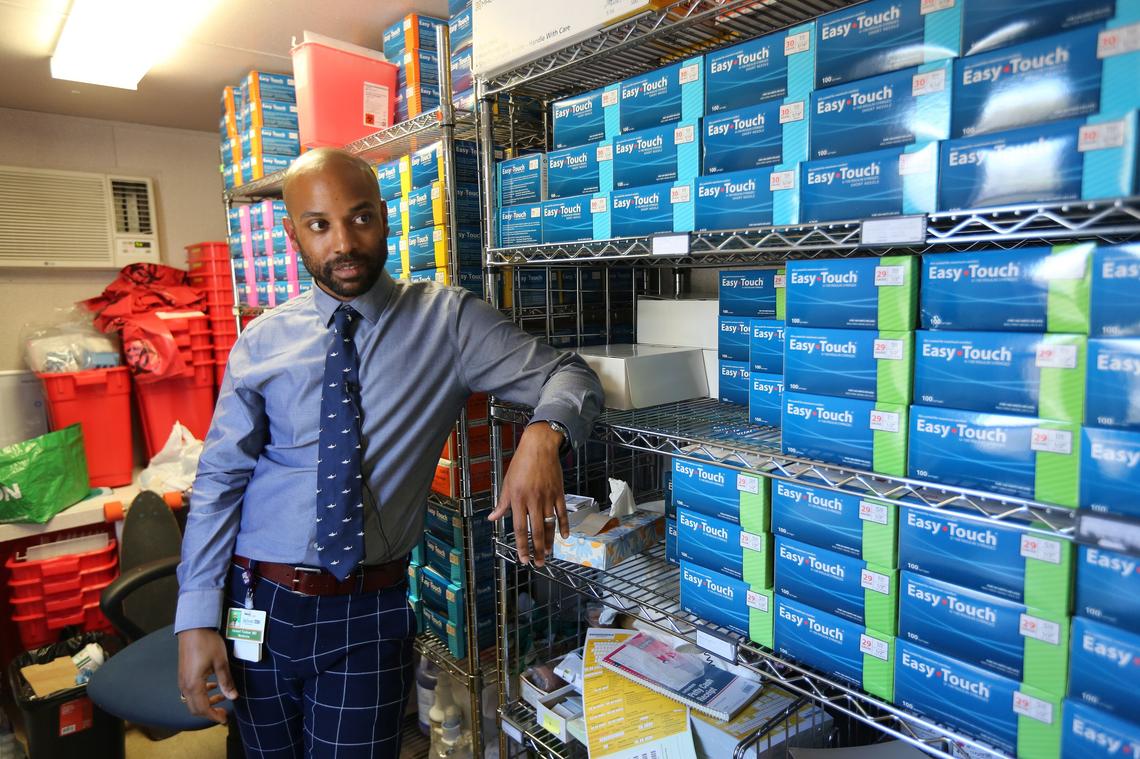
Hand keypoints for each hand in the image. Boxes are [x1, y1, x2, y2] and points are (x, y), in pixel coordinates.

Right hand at [177, 628, 237, 723]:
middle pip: (195, 708)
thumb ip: (226, 681)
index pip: (203, 709)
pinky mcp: (184, 674)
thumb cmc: (207, 643)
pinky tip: (213, 686)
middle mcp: (185, 685)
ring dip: (206, 702)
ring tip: (221, 698)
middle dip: (210, 713)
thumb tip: (233, 697)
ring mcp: (182, 680)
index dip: (214, 717)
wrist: (194, 628)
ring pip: (193, 700)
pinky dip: (202, 693)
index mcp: (193, 685)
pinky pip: (191, 691)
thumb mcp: (221, 662)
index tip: (224, 720)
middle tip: (223, 712)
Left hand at [488, 421, 567, 566]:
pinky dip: (564, 526)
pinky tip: (563, 537)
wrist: (539, 447)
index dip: (521, 546)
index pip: (519, 528)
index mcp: (518, 499)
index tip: (522, 559)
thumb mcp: (507, 483)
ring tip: (548, 554)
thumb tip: (493, 517)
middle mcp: (533, 500)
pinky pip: (562, 513)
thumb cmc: (521, 464)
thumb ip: (502, 503)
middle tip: (538, 563)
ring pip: (549, 525)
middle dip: (536, 550)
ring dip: (549, 541)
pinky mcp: (558, 492)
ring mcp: (547, 497)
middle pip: (535, 531)